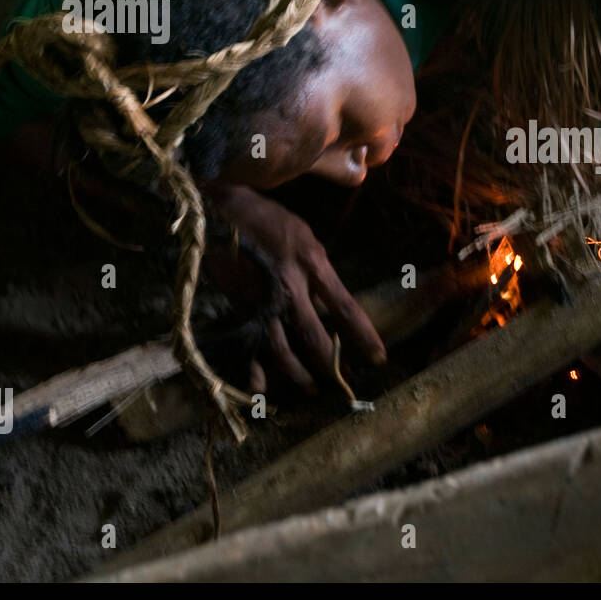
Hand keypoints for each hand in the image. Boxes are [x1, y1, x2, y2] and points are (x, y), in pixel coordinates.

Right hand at [203, 183, 384, 394]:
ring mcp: (261, 299)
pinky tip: (263, 388)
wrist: (222, 211)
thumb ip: (320, 273)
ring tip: (310, 389)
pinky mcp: (239, 306)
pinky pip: (249, 343)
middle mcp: (289, 286)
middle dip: (331, 364)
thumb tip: (331, 305)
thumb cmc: (271, 222)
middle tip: (344, 381)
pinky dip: (254, 369)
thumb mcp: (307, 239)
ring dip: (298, 374)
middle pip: (314, 336)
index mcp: (312, 264)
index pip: (345, 307)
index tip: (378, 357)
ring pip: (282, 348)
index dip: (363, 336)